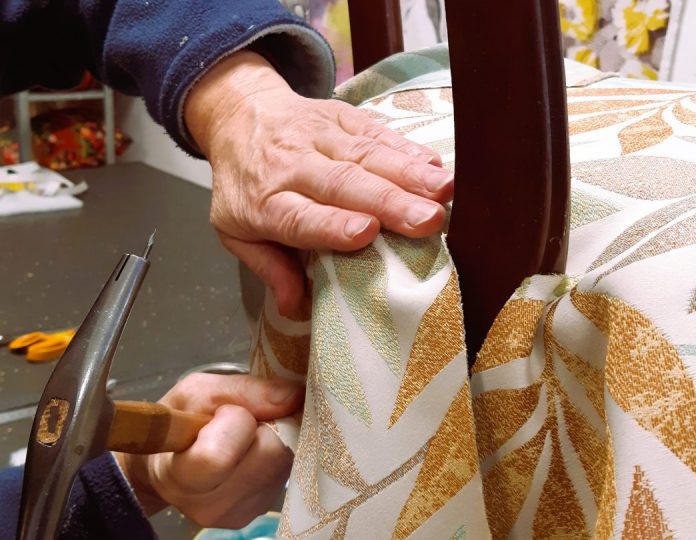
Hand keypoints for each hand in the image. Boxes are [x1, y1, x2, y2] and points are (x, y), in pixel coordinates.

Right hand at [116, 374, 302, 528]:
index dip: (236, 419)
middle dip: (265, 423)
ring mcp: (242, 511)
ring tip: (249, 433)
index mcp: (183, 479)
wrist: (171, 462)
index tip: (226, 410)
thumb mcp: (198, 392)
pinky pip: (288, 470)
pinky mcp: (264, 508)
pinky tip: (257, 448)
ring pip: (284, 460)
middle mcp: (214, 506)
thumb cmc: (179, 424)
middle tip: (244, 417)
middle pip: (269, 454)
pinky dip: (278, 450)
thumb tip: (291, 396)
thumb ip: (242, 391)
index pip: (221, 455)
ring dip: (276, 435)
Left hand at [185, 51, 452, 318]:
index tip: (366, 232)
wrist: (239, 116)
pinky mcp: (342, 117)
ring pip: (366, 156)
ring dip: (410, 174)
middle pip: (343, 184)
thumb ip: (269, 267)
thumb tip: (294, 308)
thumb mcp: (237, 231)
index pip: (300, 216)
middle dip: (389, 202)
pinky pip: (376, 132)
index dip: (332, 224)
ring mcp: (318, 137)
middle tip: (428, 221)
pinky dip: (406, 148)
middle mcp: (291, 166)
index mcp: (264, 203)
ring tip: (444, 192)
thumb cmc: (246, 185)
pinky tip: (433, 163)